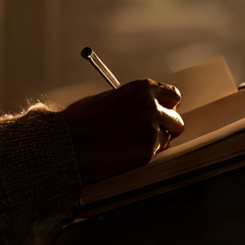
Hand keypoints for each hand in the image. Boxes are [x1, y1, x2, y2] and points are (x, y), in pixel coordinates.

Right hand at [62, 79, 183, 184]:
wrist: (68, 143)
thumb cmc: (82, 120)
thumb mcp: (110, 98)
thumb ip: (133, 101)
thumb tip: (149, 107)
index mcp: (142, 89)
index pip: (172, 95)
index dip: (167, 105)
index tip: (162, 112)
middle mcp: (150, 107)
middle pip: (176, 119)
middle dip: (166, 126)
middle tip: (151, 132)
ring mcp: (150, 130)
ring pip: (166, 139)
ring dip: (154, 142)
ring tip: (129, 143)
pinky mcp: (146, 152)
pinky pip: (154, 154)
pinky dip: (142, 155)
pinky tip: (124, 152)